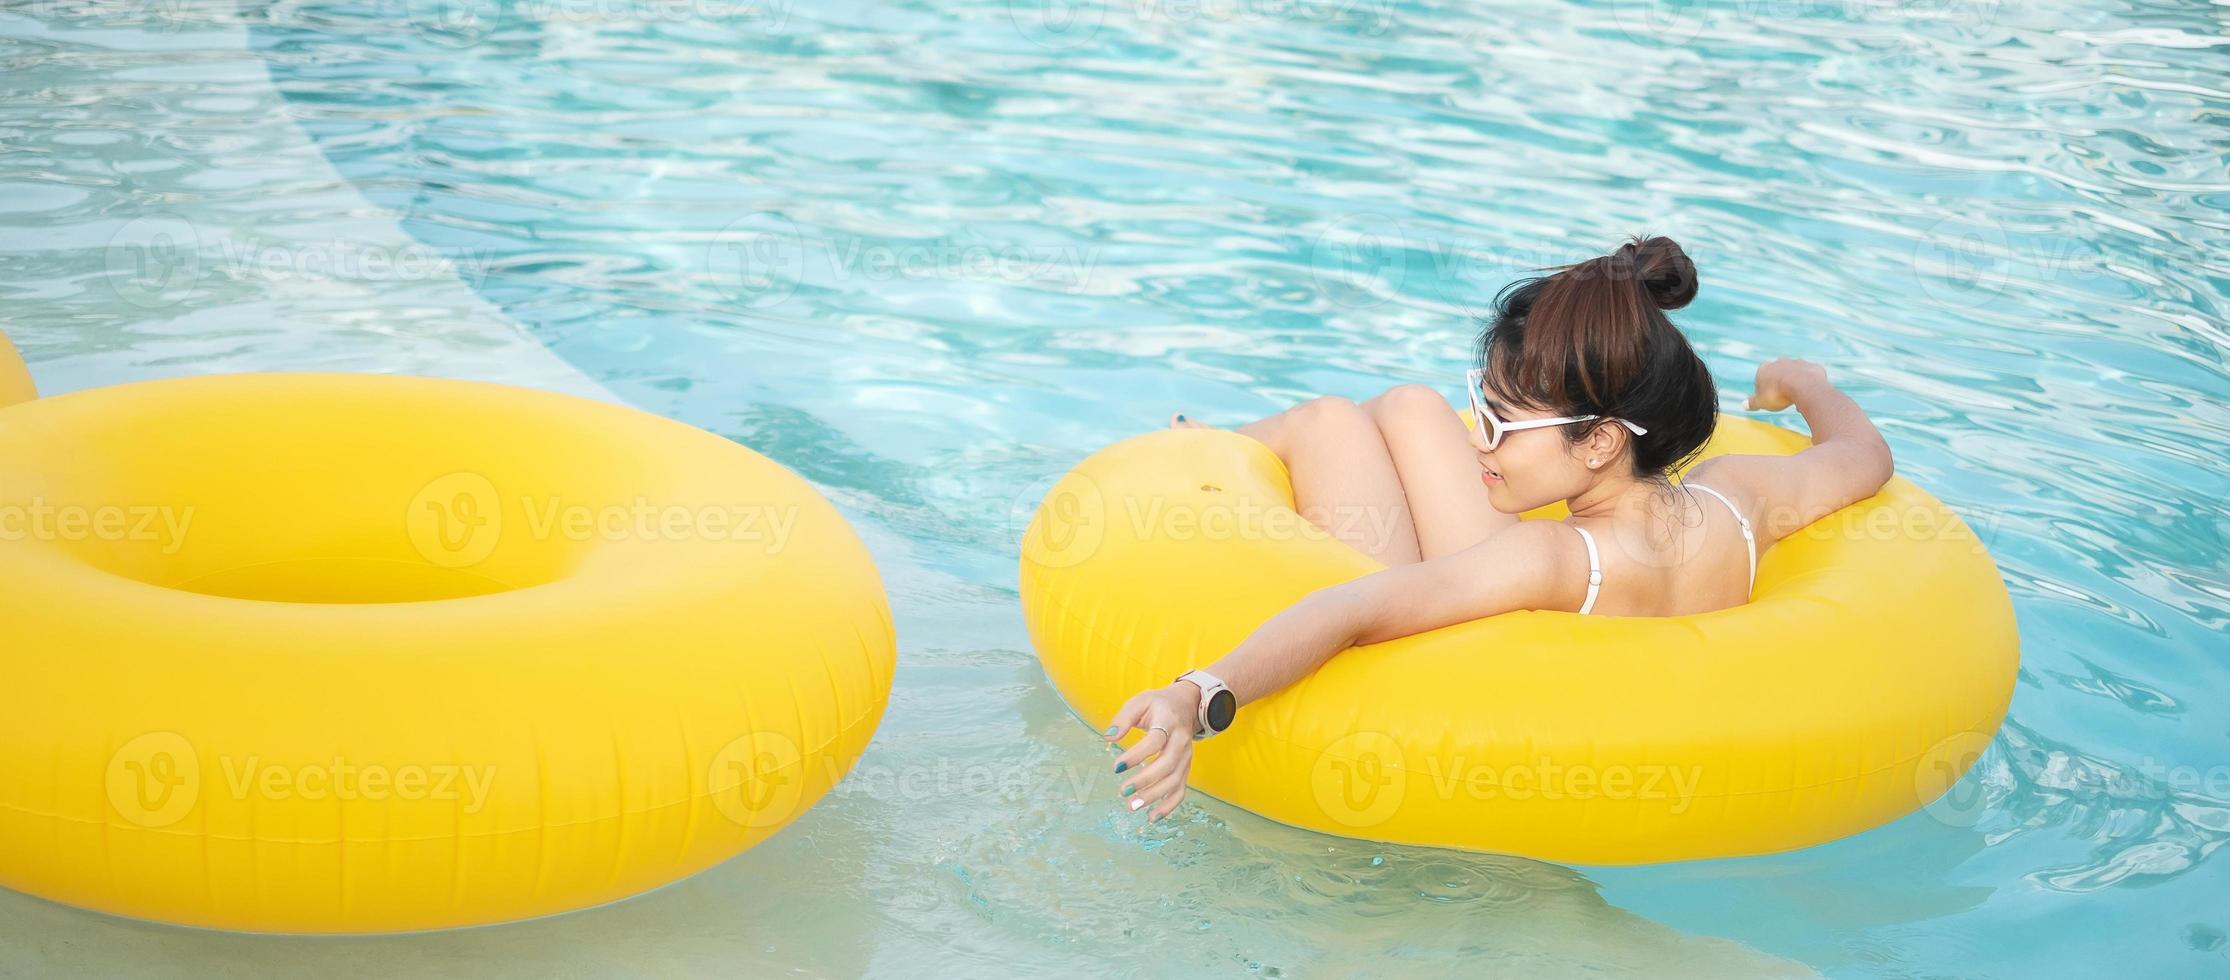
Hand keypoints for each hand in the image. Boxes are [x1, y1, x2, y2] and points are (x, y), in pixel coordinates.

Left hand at [1104, 682, 1201, 823]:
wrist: (1186, 705)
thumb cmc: (1157, 704)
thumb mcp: (1139, 701)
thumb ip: (1123, 718)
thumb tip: (1108, 737)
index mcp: (1168, 722)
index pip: (1155, 740)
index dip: (1136, 755)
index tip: (1116, 766)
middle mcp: (1181, 741)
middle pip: (1167, 764)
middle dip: (1146, 780)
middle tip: (1123, 791)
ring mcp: (1185, 757)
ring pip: (1174, 780)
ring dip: (1154, 796)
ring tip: (1132, 807)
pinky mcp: (1185, 768)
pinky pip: (1180, 790)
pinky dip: (1168, 806)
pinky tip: (1151, 817)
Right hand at [1745, 357, 1829, 411]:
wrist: (1803, 386)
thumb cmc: (1778, 394)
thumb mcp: (1761, 402)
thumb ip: (1752, 402)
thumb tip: (1744, 405)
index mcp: (1765, 368)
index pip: (1761, 378)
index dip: (1764, 389)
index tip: (1768, 399)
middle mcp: (1781, 362)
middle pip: (1779, 373)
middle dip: (1780, 383)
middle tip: (1783, 398)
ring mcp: (1798, 363)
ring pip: (1796, 373)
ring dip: (1796, 383)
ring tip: (1798, 398)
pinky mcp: (1813, 366)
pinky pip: (1812, 376)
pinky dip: (1811, 383)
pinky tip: (1811, 394)